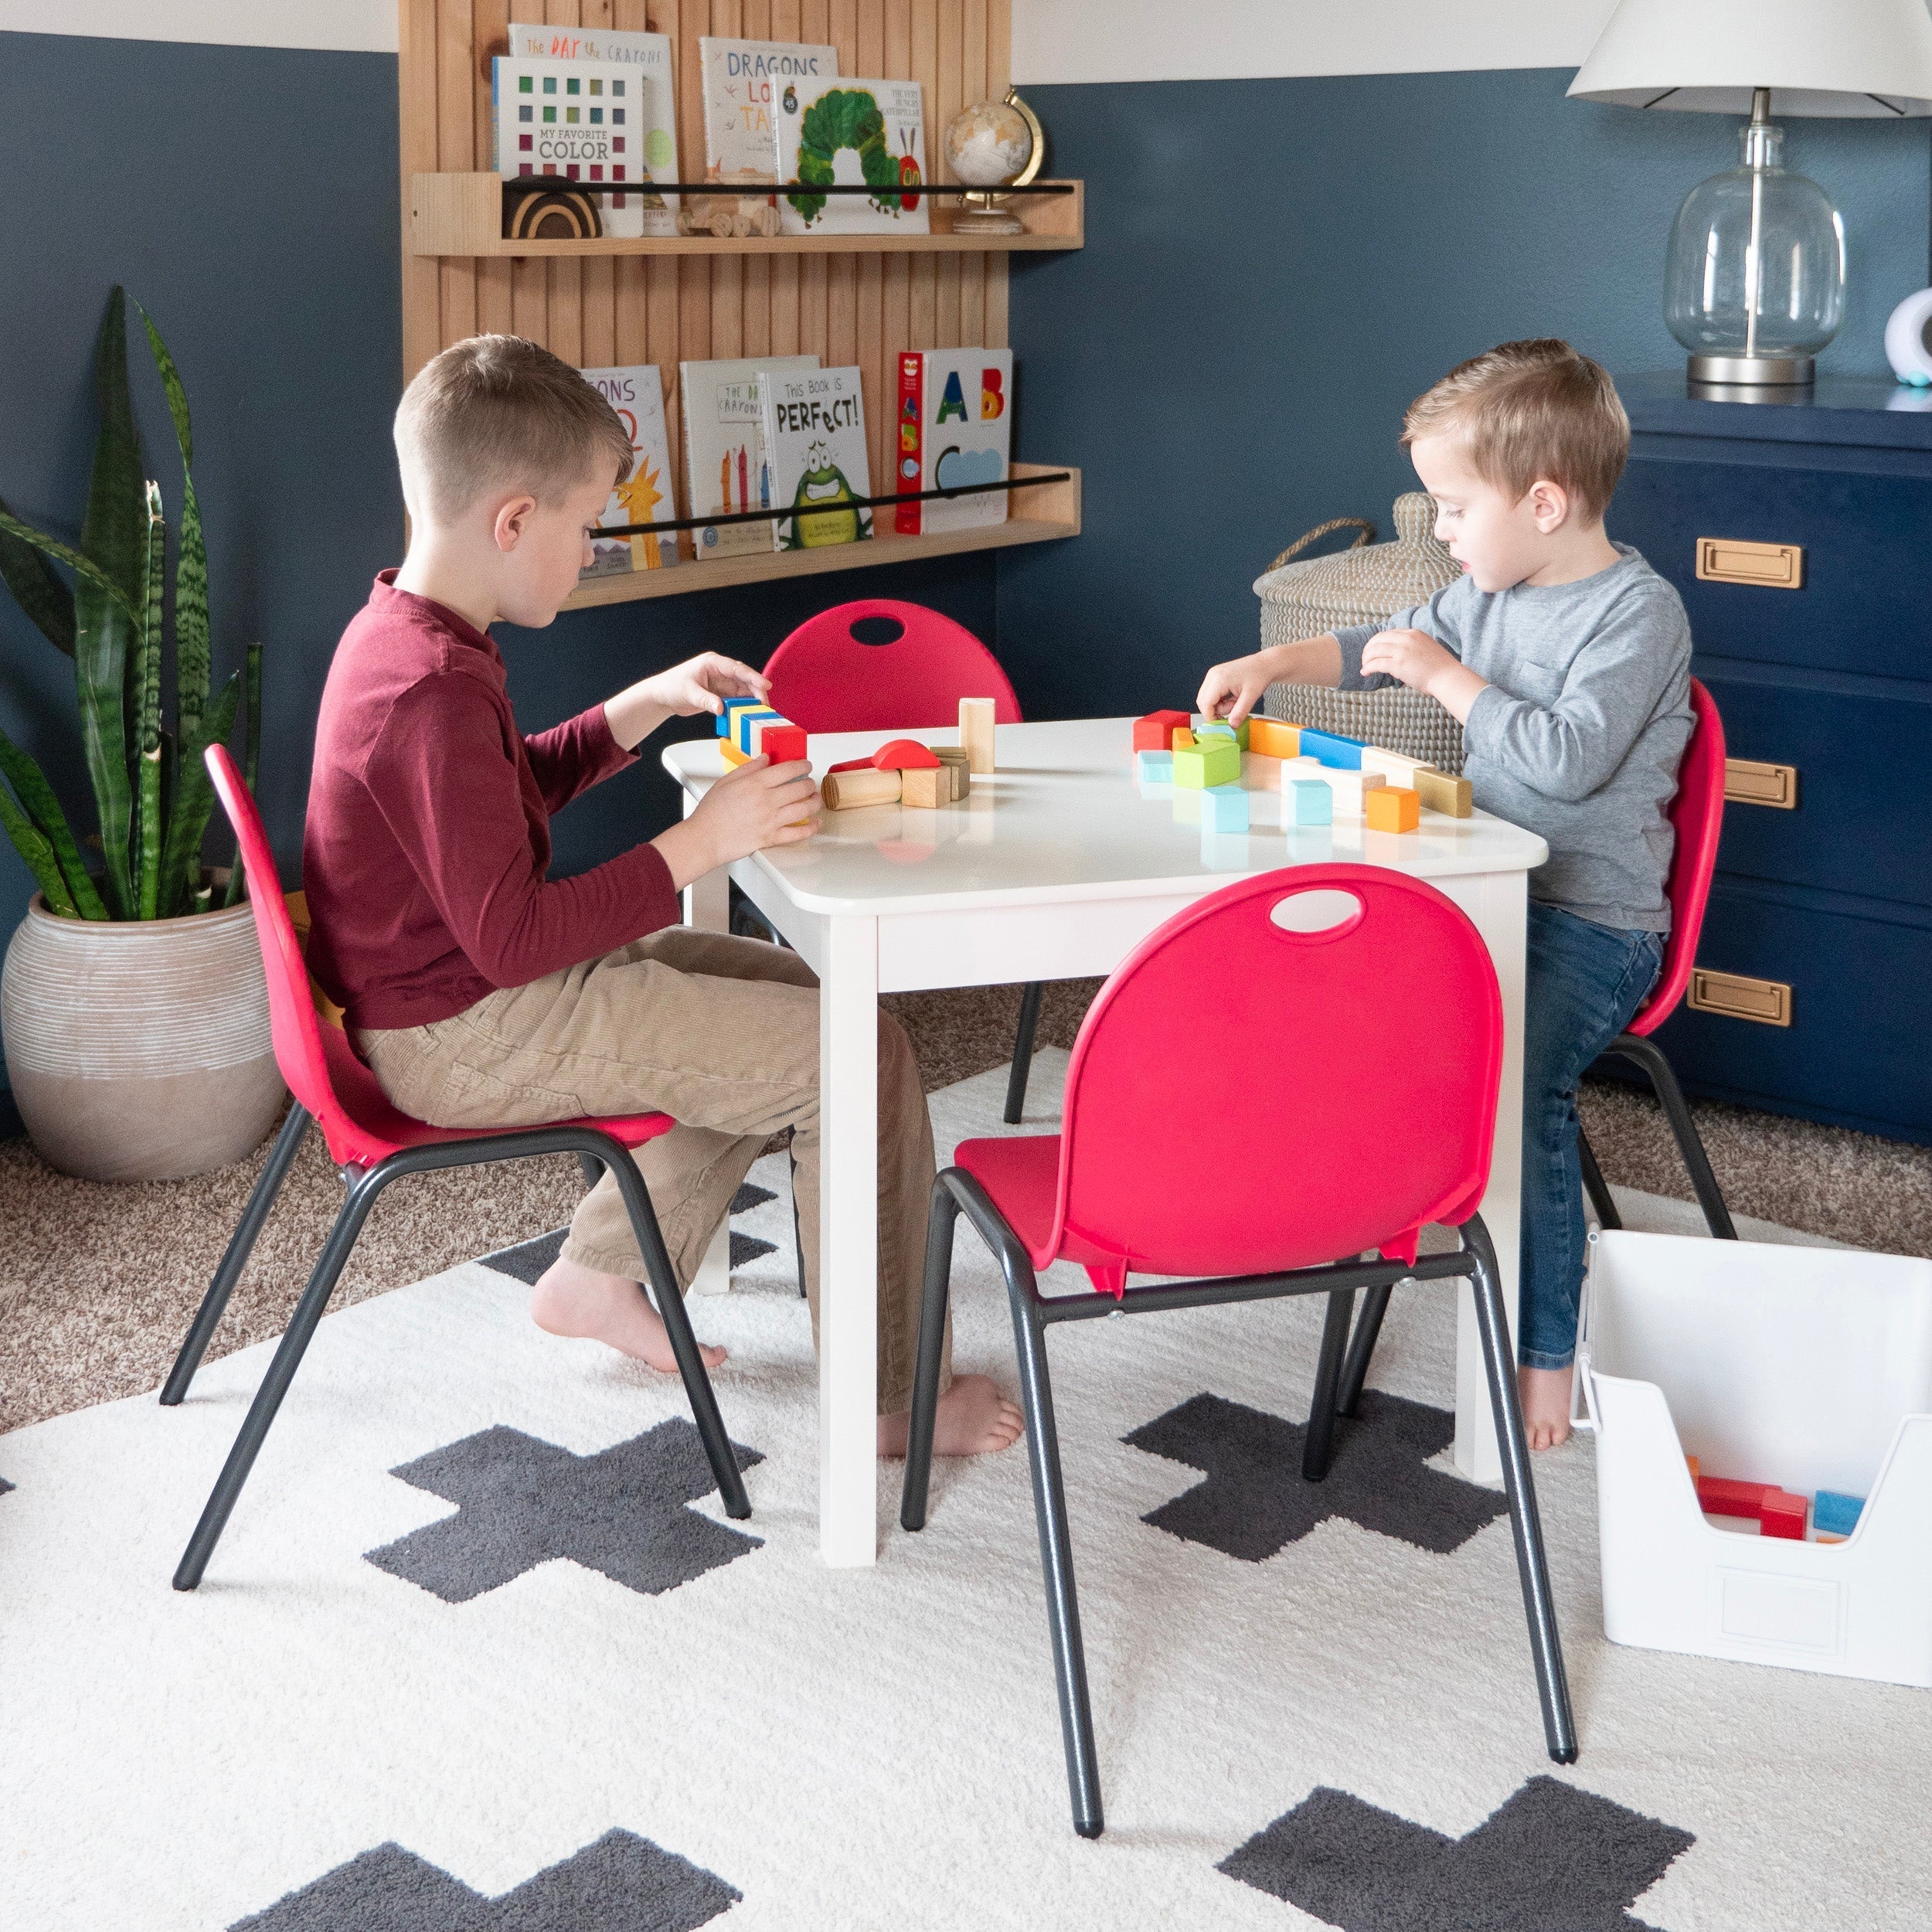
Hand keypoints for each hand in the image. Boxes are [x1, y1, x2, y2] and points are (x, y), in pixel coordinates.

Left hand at [644, 652, 768, 719]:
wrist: (662, 696)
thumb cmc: (671, 686)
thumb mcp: (688, 693)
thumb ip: (705, 700)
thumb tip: (721, 708)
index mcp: (712, 663)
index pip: (736, 668)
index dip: (752, 676)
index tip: (765, 684)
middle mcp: (719, 671)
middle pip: (743, 679)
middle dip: (756, 690)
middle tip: (765, 704)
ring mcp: (721, 683)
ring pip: (742, 690)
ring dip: (752, 700)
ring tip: (761, 711)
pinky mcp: (720, 694)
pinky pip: (736, 700)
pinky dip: (743, 707)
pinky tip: (749, 714)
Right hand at [651, 756, 819, 889]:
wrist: (705, 838)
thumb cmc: (711, 813)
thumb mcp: (726, 781)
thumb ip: (749, 768)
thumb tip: (764, 759)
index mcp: (755, 784)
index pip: (787, 769)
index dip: (802, 765)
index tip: (805, 764)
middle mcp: (767, 801)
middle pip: (801, 788)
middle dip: (810, 783)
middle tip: (809, 783)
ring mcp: (771, 820)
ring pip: (805, 809)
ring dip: (815, 802)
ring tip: (815, 799)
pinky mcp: (772, 838)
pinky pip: (798, 833)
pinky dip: (811, 828)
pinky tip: (815, 823)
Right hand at [1196, 652, 1273, 728]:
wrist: (1264, 664)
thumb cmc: (1259, 674)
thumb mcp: (1251, 696)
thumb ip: (1240, 712)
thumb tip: (1231, 725)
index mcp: (1219, 679)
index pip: (1205, 703)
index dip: (1211, 717)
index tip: (1222, 723)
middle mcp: (1212, 675)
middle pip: (1203, 702)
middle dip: (1216, 711)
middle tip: (1233, 711)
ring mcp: (1212, 675)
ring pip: (1207, 700)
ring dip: (1220, 706)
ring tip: (1236, 701)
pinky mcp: (1215, 677)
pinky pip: (1211, 695)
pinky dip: (1221, 701)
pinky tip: (1233, 697)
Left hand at [1359, 628, 1487, 722]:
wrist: (1448, 677)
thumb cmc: (1440, 668)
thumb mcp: (1426, 648)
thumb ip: (1412, 647)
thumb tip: (1399, 655)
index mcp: (1414, 633)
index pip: (1389, 633)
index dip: (1378, 641)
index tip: (1373, 650)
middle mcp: (1407, 639)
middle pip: (1378, 639)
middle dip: (1368, 649)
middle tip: (1365, 658)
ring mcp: (1402, 651)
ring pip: (1374, 650)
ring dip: (1366, 659)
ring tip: (1364, 666)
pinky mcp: (1398, 664)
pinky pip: (1376, 663)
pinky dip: (1368, 668)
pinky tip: (1365, 672)